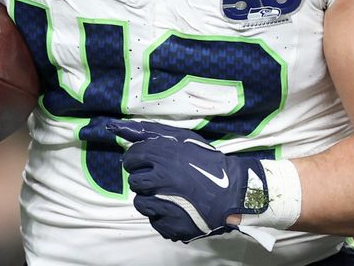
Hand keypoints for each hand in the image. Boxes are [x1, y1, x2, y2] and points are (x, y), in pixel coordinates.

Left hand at [100, 120, 267, 242]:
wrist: (232, 192)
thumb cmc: (208, 161)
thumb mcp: (183, 139)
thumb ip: (153, 132)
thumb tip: (121, 127)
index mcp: (162, 157)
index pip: (131, 157)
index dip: (138, 159)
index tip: (149, 163)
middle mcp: (158, 180)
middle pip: (134, 181)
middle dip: (145, 179)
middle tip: (162, 180)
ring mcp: (163, 205)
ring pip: (140, 203)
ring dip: (151, 198)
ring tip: (170, 195)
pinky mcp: (168, 225)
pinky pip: (153, 220)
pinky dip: (162, 216)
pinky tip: (177, 208)